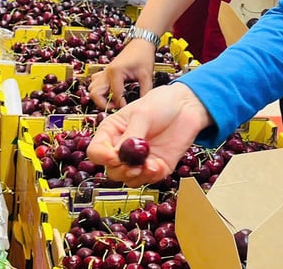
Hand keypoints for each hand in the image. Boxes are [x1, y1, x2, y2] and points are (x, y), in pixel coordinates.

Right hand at [87, 83, 212, 186]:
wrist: (186, 106)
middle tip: (133, 165)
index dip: (102, 157)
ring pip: (127, 179)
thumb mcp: (142, 114)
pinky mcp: (155, 166)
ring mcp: (139, 159)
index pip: (96, 151)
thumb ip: (132, 134)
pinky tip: (157, 165)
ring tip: (148, 165)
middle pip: (111, 170)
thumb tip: (120, 154)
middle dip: (121, 170)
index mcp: (111, 133)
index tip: (115, 156)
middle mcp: (122, 148)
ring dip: (136, 176)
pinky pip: (148, 180)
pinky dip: (151, 176)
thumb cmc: (160, 103)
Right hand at [88, 39, 155, 107]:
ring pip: (92, 88)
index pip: (115, 95)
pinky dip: (99, 90)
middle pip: (95, 94)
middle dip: (103, 104)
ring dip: (99, 97)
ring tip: (112, 101)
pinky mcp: (105, 71)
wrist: (141, 42)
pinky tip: (110, 92)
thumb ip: (145, 91)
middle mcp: (106, 72)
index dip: (121, 105)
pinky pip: (95, 82)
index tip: (128, 108)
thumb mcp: (146, 75)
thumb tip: (142, 105)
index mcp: (115, 72)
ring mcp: (104, 71)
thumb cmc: (143, 55)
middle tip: (115, 107)